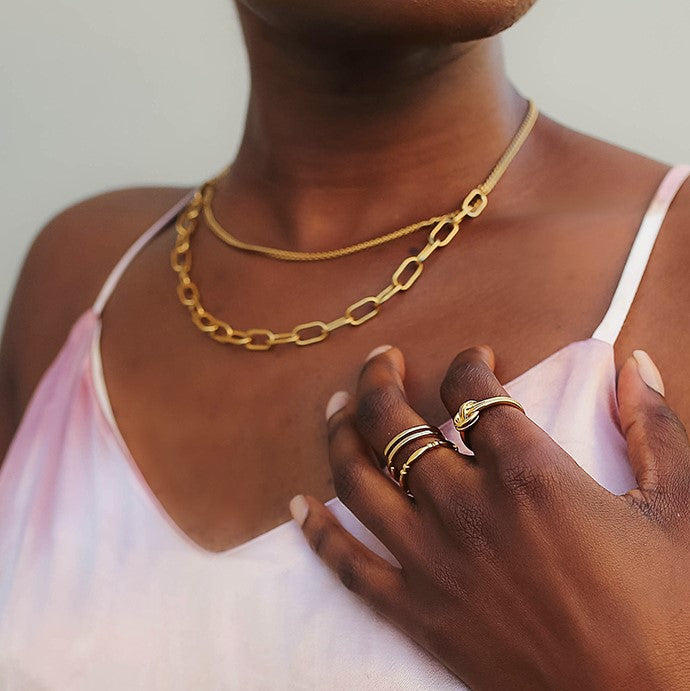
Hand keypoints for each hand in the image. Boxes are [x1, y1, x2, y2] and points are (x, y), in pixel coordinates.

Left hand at [290, 345, 689, 688]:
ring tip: (335, 406)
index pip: (472, 389)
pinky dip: (317, 532)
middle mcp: (466, 509)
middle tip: (380, 360)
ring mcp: (433, 563)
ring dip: (339, 434)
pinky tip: (296, 506)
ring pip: (358, 480)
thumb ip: (654, 428)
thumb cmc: (668, 611)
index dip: (469, 362)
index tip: (477, 358)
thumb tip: (634, 362)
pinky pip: (348, 566)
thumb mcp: (675, 508)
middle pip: (395, 423)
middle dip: (379, 380)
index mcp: (529, 473)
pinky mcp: (417, 614)